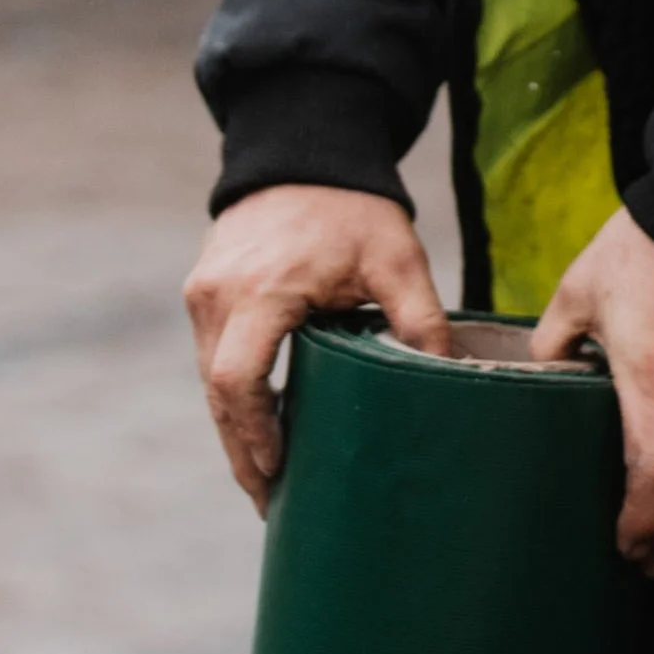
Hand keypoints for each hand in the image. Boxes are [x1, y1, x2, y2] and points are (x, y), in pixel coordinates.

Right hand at [184, 185, 449, 510]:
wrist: (305, 151)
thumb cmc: (353, 208)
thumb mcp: (397, 259)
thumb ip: (421, 320)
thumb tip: (449, 383)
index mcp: (263, 291)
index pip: (238, 382)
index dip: (255, 436)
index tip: (279, 475)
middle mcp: (219, 295)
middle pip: (218, 395)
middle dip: (243, 453)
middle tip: (273, 502)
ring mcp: (204, 293)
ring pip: (210, 381)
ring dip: (237, 429)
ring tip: (270, 476)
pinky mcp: (203, 291)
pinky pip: (213, 357)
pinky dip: (234, 398)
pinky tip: (261, 427)